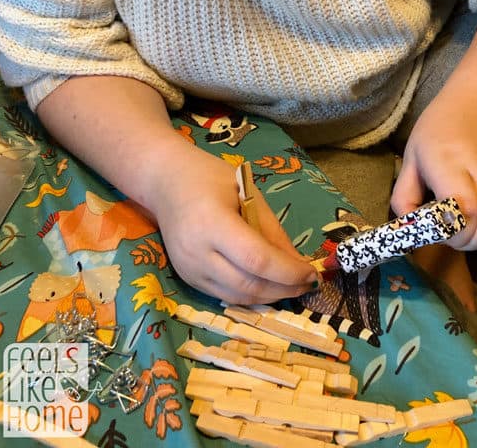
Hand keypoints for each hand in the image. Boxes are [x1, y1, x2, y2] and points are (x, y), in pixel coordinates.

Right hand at [150, 146, 317, 303]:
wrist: (165, 181)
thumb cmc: (209, 178)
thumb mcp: (247, 192)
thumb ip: (272, 229)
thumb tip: (298, 263)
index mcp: (212, 223)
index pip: (256, 259)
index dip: (287, 272)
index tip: (311, 273)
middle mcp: (197, 253)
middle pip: (247, 284)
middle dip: (284, 289)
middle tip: (308, 284)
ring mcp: (189, 270)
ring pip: (237, 297)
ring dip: (270, 297)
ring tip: (293, 287)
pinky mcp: (187, 278)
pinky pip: (225, 295)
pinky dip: (251, 295)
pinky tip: (269, 286)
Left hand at [390, 88, 476, 250]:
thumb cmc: (437, 132)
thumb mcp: (411, 158)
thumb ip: (404, 196)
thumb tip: (408, 229)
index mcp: (450, 164)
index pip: (463, 211)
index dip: (452, 232)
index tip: (437, 230)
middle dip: (462, 242)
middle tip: (447, 231)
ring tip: (462, 224)